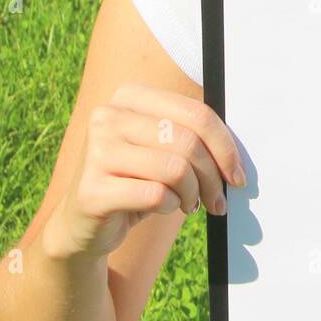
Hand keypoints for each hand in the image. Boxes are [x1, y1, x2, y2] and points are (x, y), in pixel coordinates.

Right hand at [41, 84, 244, 260]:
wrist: (83, 223)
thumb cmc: (133, 181)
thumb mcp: (161, 150)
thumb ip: (190, 138)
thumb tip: (237, 155)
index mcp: (128, 97)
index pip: (196, 113)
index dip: (225, 146)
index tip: (237, 175)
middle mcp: (107, 116)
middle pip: (187, 142)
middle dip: (212, 177)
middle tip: (217, 201)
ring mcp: (95, 151)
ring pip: (175, 169)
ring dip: (193, 194)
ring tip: (190, 205)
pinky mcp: (91, 189)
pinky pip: (156, 195)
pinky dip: (170, 206)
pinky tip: (162, 208)